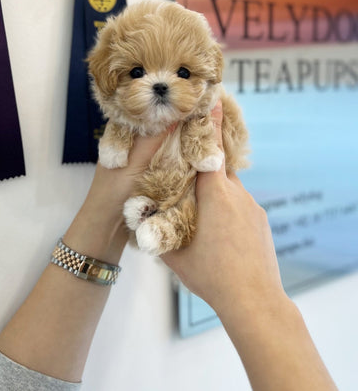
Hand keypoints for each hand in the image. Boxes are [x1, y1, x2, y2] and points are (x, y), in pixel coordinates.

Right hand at [162, 102, 287, 328]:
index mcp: (214, 195)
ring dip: (215, 193)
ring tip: (204, 216)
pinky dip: (229, 210)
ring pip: (229, 189)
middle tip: (190, 168)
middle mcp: (236, 194)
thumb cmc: (210, 276)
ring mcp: (252, 207)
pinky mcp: (261, 220)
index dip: (210, 124)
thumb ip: (156, 229)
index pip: (210, 150)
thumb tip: (139, 217)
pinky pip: (240, 205)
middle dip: (204, 164)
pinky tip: (221, 234)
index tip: (213, 99)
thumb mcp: (173, 253)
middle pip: (218, 168)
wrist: (254, 300)